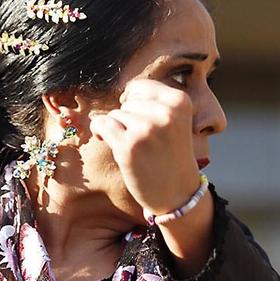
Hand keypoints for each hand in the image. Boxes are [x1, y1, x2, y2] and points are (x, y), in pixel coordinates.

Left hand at [87, 78, 200, 218]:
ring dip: (118, 129)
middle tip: (144, 141)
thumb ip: (155, 102)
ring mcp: (147, 129)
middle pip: (128, 102)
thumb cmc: (171, 155)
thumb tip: (122, 93)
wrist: (177, 193)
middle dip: (129, 118)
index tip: (140, 119)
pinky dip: (99, 130)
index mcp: (180, 101)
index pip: (141, 87)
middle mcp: (166, 112)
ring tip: (136, 147)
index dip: (134, 102)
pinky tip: (108, 140)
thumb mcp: (174, 121)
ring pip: (115, 114)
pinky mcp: (129, 145)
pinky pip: (102, 124)